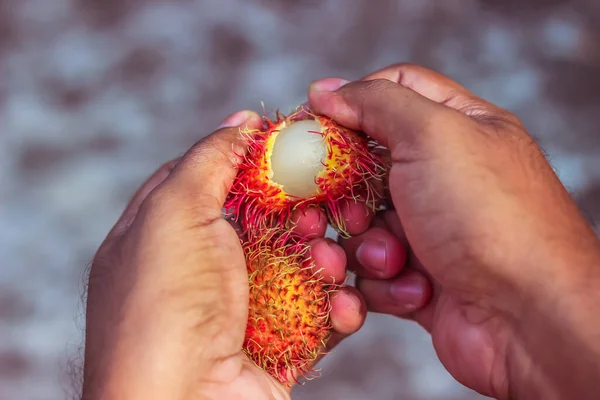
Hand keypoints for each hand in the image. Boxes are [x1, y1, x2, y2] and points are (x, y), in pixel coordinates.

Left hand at [82, 111, 369, 399]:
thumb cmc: (167, 304)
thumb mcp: (175, 212)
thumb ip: (209, 160)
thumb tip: (244, 120)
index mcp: (164, 235)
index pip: (210, 179)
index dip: (251, 158)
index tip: (295, 145)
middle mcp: (200, 273)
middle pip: (266, 224)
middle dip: (301, 214)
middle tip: (322, 209)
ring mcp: (238, 313)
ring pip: (298, 269)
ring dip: (324, 260)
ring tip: (329, 259)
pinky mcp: (274, 349)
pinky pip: (316, 320)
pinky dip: (336, 309)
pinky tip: (343, 304)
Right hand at [308, 64, 599, 398]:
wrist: (529, 318)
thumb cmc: (485, 215)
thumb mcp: (432, 135)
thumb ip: (376, 103)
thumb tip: (325, 90)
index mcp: (458, 128)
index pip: (393, 92)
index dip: (347, 104)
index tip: (308, 125)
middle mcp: (444, 176)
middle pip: (364, 167)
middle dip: (345, 194)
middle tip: (343, 210)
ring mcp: (432, 230)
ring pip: (362, 226)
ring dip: (366, 247)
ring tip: (389, 260)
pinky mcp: (419, 279)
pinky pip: (374, 274)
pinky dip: (384, 285)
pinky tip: (415, 292)